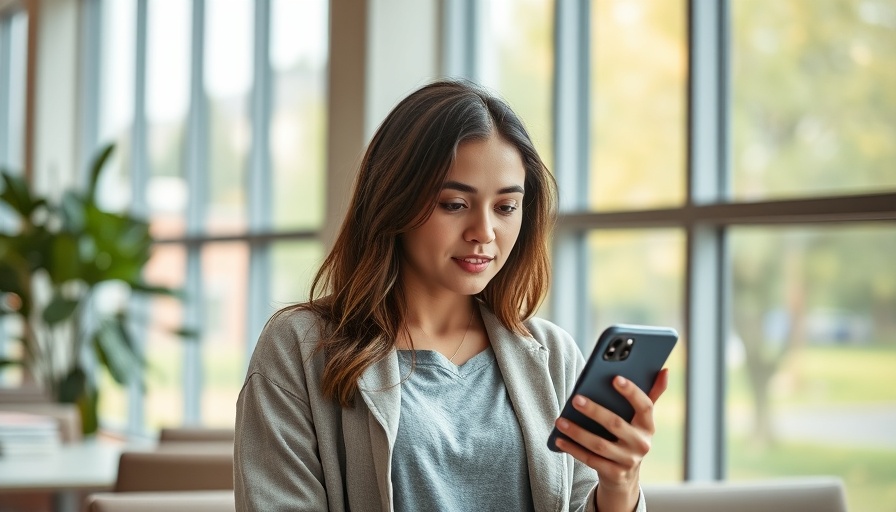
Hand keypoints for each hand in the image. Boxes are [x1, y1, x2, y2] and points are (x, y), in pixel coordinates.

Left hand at [553, 368, 669, 510]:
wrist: (625, 476)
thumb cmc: (630, 436)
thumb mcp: (641, 419)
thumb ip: (652, 394)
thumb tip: (665, 370)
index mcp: (648, 426)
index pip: (645, 406)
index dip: (632, 392)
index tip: (615, 378)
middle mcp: (641, 444)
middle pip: (616, 424)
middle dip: (594, 411)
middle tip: (576, 398)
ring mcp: (628, 461)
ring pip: (599, 444)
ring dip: (577, 432)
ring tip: (560, 420)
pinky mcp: (613, 474)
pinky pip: (590, 460)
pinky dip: (573, 449)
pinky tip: (559, 439)